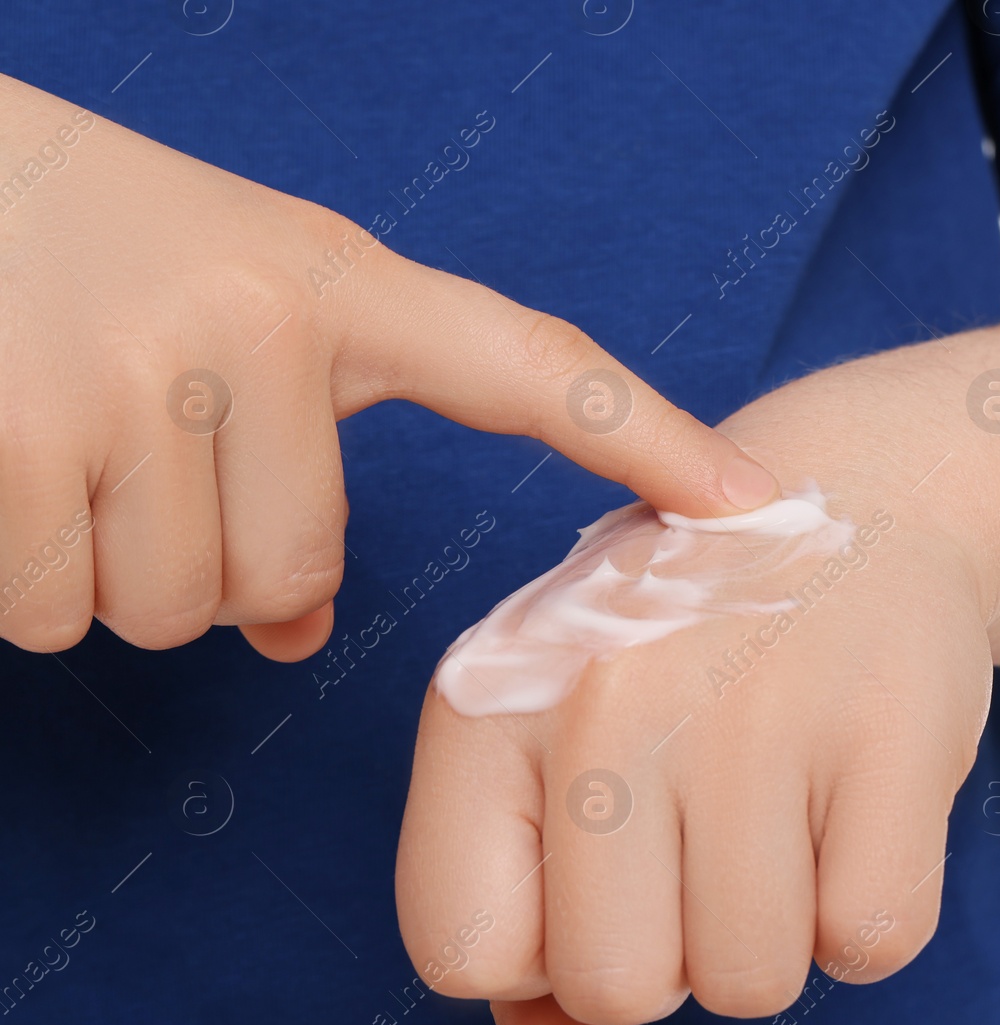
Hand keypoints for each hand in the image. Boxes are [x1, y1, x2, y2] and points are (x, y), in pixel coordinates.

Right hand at [0, 74, 776, 660]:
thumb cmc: (63, 249)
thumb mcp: (211, 313)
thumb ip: (288, 459)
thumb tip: (297, 630)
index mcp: (329, 279)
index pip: (524, 367)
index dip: (648, 439)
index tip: (753, 506)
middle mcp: (258, 320)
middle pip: (288, 578)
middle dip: (209, 567)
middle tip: (124, 451)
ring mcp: (137, 373)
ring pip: (171, 609)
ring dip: (105, 569)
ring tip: (51, 438)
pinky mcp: (15, 436)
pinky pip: (55, 609)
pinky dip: (14, 577)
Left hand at [395, 355, 993, 1024]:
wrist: (852, 507)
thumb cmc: (680, 666)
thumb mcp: (562, 772)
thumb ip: (530, 965)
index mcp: (486, 704)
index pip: (462, 953)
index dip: (544, 945)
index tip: (600, 859)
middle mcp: (602, 698)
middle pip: (617, 989)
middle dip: (674, 945)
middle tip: (707, 824)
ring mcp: (750, 708)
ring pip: (751, 982)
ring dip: (776, 928)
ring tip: (785, 799)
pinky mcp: (887, 726)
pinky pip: (870, 943)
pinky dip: (870, 904)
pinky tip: (854, 796)